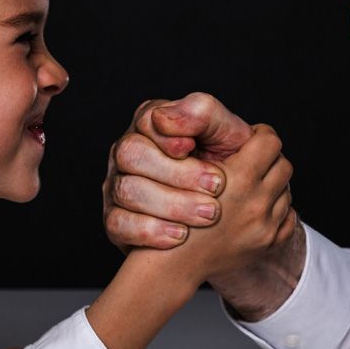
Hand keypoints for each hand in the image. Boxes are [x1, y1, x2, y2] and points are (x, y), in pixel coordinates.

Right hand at [103, 92, 251, 250]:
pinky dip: (151, 230)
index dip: (169, 136)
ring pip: (127, 190)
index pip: (147, 120)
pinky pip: (119, 224)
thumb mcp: (227, 134)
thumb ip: (203, 113)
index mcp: (153, 124)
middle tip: (216, 187)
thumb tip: (164, 118)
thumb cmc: (229, 164)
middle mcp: (129, 151)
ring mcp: (118, 186)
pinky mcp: (116, 220)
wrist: (233, 212)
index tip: (193, 148)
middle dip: (176, 172)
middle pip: (131, 154)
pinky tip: (181, 235)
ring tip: (209, 214)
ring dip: (172, 204)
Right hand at [170, 123, 295, 280]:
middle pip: (283, 164)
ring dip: (272, 185)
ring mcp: (265, 226)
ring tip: (251, 185)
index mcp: (239, 177)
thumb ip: (209, 143)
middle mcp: (257, 202)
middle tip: (252, 160)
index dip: (260, 135)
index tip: (251, 137)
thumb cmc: (167, 212)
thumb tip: (236, 129)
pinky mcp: (267, 244)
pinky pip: (289, 217)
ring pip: (286, 190)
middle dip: (268, 159)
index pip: (270, 141)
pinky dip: (277, 209)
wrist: (169, 263)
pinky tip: (258, 207)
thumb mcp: (183, 168)